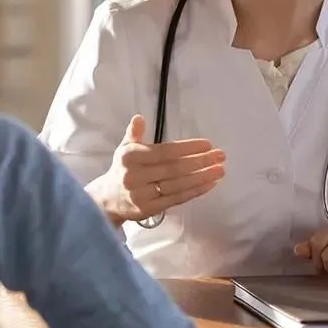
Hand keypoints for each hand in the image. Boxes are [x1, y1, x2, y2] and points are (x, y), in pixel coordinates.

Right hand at [92, 114, 225, 226]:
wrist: (106, 200)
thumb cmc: (122, 170)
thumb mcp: (124, 149)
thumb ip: (134, 134)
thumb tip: (139, 118)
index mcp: (131, 157)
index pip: (165, 151)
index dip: (187, 148)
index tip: (208, 144)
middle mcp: (136, 175)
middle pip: (174, 168)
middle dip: (200, 162)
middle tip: (221, 156)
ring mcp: (142, 194)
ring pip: (177, 185)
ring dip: (201, 177)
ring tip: (220, 170)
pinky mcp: (149, 210)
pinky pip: (176, 199)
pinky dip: (195, 191)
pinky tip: (210, 184)